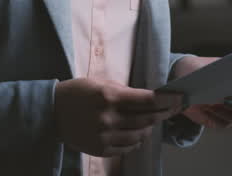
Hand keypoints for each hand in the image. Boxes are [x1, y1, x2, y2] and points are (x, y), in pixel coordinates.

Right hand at [54, 78, 184, 156]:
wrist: (51, 113)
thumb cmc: (77, 93)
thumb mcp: (100, 83)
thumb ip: (124, 91)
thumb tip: (148, 98)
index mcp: (109, 96)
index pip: (147, 100)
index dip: (167, 100)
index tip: (180, 98)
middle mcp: (108, 118)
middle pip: (146, 119)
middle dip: (163, 113)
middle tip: (174, 109)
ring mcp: (104, 136)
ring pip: (140, 135)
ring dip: (149, 128)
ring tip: (152, 121)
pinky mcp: (101, 149)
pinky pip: (128, 147)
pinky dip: (136, 141)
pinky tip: (136, 134)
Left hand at [169, 55, 231, 128]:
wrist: (181, 80)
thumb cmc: (199, 68)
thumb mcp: (208, 66)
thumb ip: (221, 73)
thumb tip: (228, 80)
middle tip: (228, 98)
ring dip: (225, 110)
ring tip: (210, 101)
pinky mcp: (222, 121)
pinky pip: (223, 123)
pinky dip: (213, 115)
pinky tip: (204, 107)